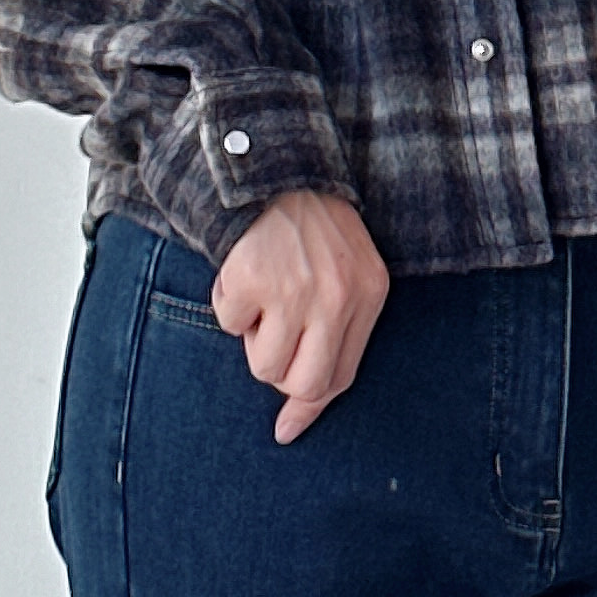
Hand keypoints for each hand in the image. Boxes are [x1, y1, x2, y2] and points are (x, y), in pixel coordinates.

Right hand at [212, 190, 390, 444]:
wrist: (274, 168)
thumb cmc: (311, 227)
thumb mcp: (348, 271)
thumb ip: (339, 328)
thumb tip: (301, 403)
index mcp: (368, 295)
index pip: (342, 376)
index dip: (310, 409)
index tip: (287, 429)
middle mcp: (337, 298)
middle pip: (305, 383)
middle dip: (281, 378)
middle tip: (270, 345)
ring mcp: (295, 290)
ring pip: (263, 364)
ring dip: (254, 338)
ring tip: (261, 295)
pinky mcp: (252, 280)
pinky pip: (230, 324)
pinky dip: (229, 304)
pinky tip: (242, 273)